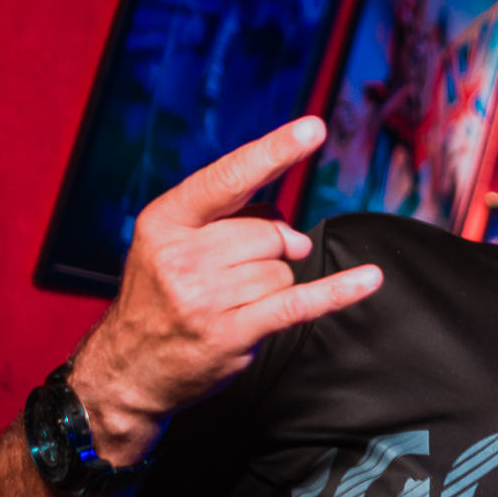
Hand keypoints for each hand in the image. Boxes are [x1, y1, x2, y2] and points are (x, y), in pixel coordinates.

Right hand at [68, 117, 381, 462]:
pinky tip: (369, 279)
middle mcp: (182, 256)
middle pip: (269, 230)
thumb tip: (291, 227)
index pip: (229, 176)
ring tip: (234, 302)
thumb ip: (229, 219)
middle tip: (238, 272)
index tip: (314, 128)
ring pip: (283, 270)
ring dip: (273, 284)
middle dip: (271, 248)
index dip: (275, 151)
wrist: (129, 368)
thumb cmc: (159, 297)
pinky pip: (299, 302)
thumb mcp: (172, 242)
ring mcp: (206, 297)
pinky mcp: (232, 333)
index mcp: (165, 220)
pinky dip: (338, 290)